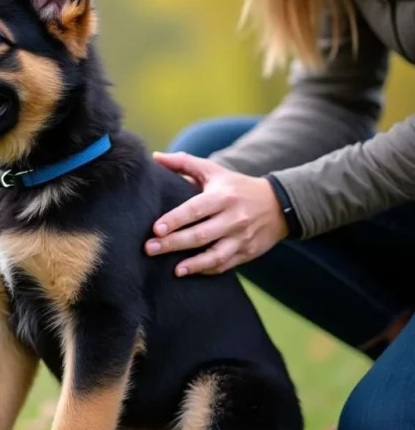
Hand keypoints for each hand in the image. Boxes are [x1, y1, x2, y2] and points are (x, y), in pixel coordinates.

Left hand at [144, 151, 287, 275]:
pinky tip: (188, 271)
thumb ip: (184, 163)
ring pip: (215, 255)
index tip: (155, 228)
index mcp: (222, 196)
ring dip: (193, 264)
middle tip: (149, 248)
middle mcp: (233, 218)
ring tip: (173, 269)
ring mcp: (242, 237)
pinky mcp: (247, 252)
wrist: (279, 205)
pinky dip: (206, 270)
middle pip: (200, 235)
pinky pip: (225, 265)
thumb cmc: (236, 186)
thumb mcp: (214, 171)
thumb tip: (155, 157)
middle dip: (173, 243)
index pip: (195, 209)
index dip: (175, 220)